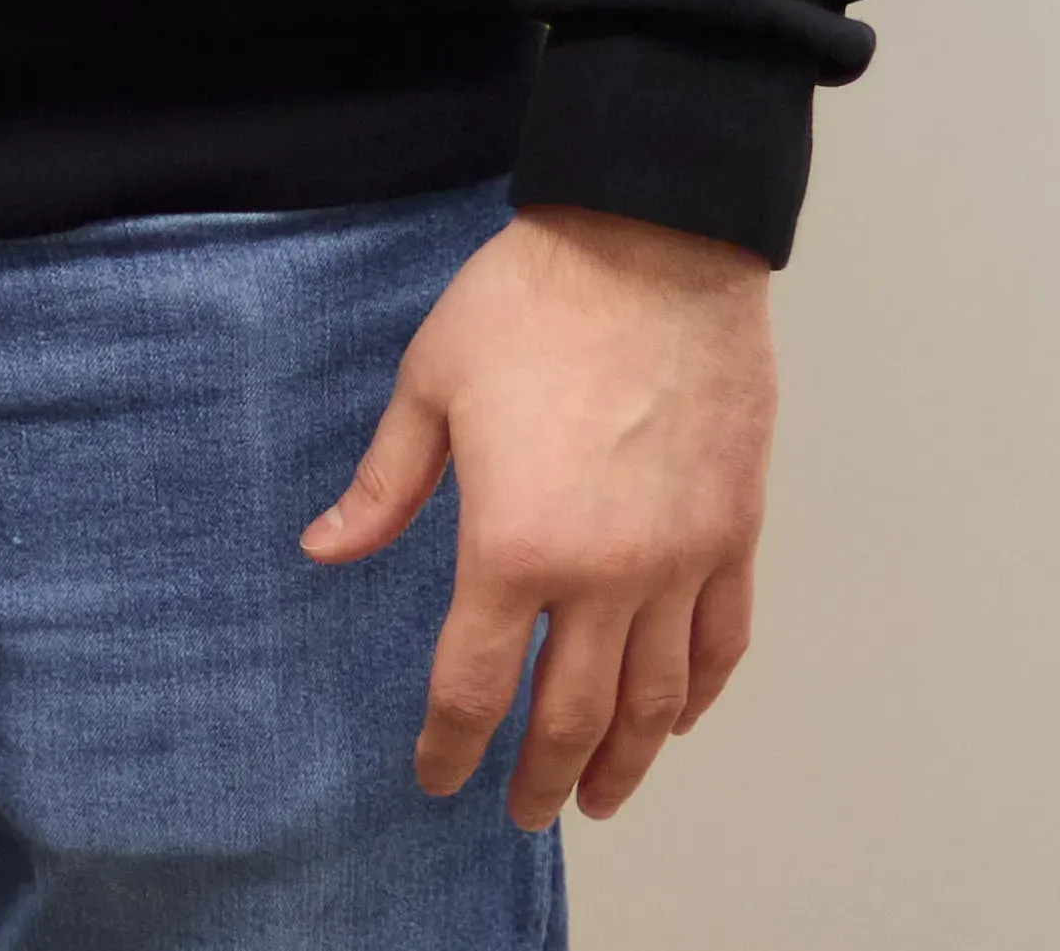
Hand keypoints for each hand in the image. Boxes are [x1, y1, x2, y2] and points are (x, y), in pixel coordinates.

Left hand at [303, 203, 777, 826]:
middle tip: (526, 815)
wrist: (651, 244)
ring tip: (601, 794)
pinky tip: (677, 718)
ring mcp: (679, 560)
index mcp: (513, 544)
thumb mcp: (428, 388)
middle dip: (542, 778)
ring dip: (627, 759)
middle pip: (573, 714)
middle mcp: (604, 574)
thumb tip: (326, 549)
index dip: (451, 744)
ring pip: (656, 699)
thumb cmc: (530, 304)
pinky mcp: (733, 533)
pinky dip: (699, 694)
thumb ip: (385, 486)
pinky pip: (721, 641)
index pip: (476, 683)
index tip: (437, 776)